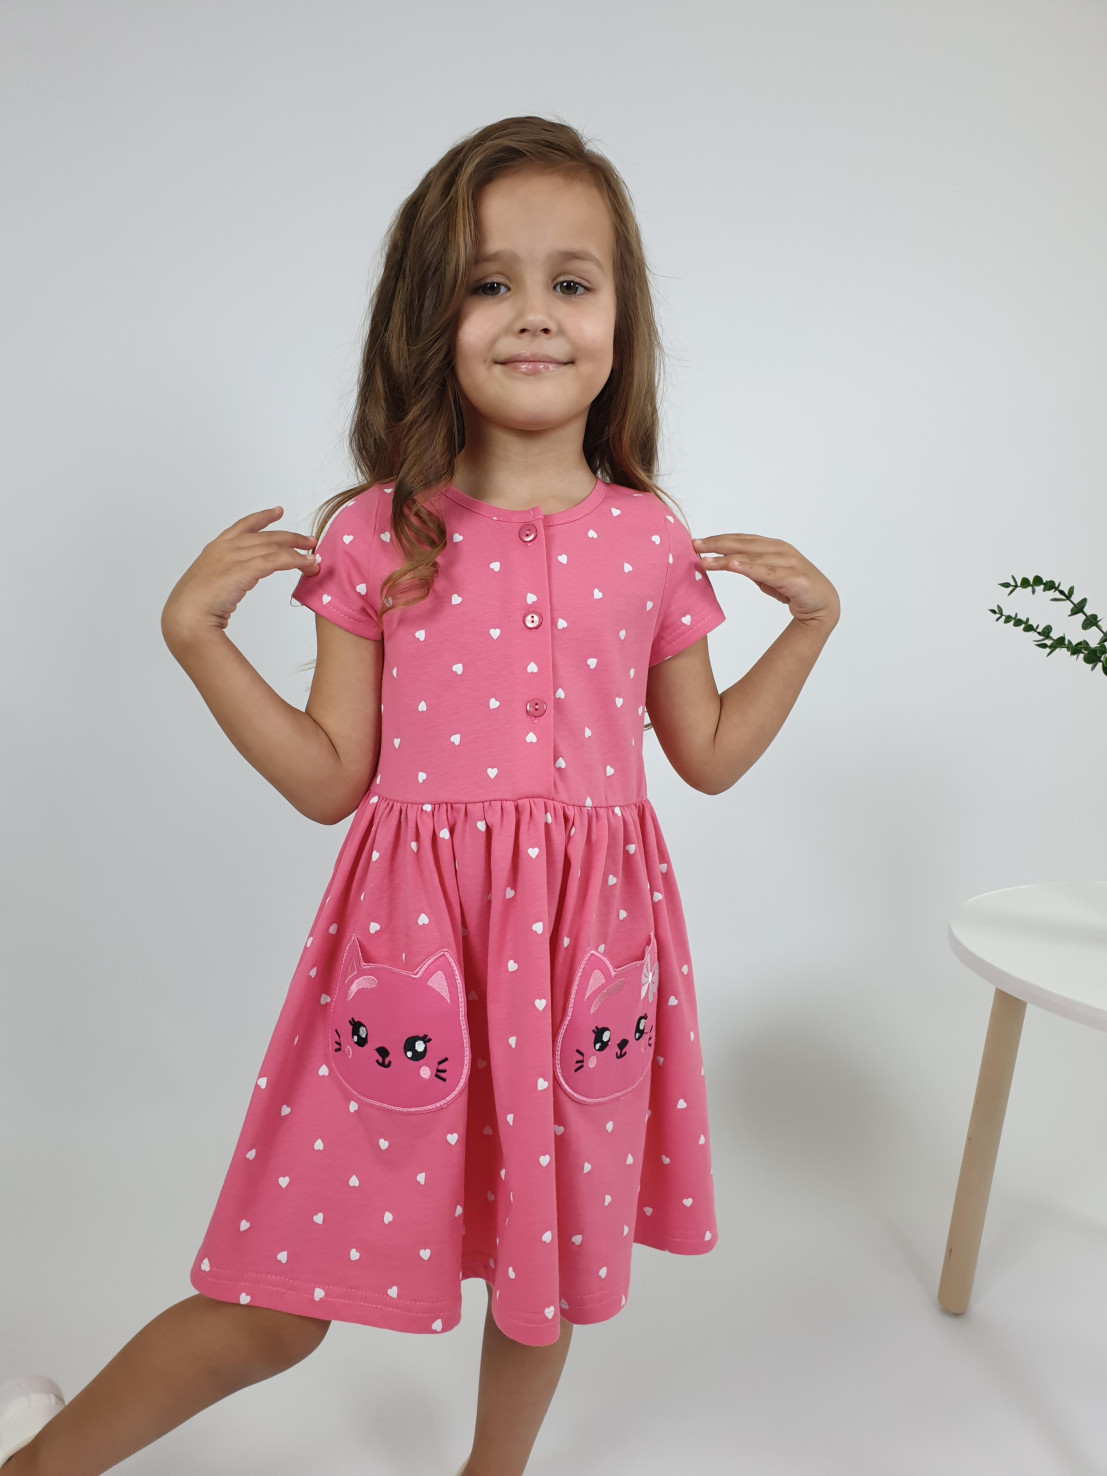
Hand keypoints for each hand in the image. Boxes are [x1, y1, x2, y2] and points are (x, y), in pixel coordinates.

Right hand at [161, 505, 318, 645]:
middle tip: (309, 541)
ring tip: (313, 557)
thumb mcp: (211, 584)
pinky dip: (294, 561)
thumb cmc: (195, 608)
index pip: (244, 526)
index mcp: (216, 548)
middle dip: (291, 537)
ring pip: (274, 546)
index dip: (263, 517)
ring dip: (297, 550)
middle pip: (266, 536)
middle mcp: (225, 547)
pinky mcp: (243, 569)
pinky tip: (306, 564)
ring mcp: (234, 557)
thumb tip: (241, 579)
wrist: (186, 616)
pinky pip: (276, 560)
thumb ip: (227, 576)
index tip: (278, 512)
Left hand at [691, 533, 839, 627]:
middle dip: (716, 544)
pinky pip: (767, 572)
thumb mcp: (767, 576)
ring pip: (751, 557)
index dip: (718, 539)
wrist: (823, 604)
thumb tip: (727, 562)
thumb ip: (750, 567)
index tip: (696, 542)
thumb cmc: (795, 588)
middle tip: (694, 545)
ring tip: (705, 558)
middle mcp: (780, 550)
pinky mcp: (794, 577)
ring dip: (726, 557)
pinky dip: (749, 567)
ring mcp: (788, 562)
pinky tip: (732, 565)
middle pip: (743, 544)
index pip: (741, 539)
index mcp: (772, 546)